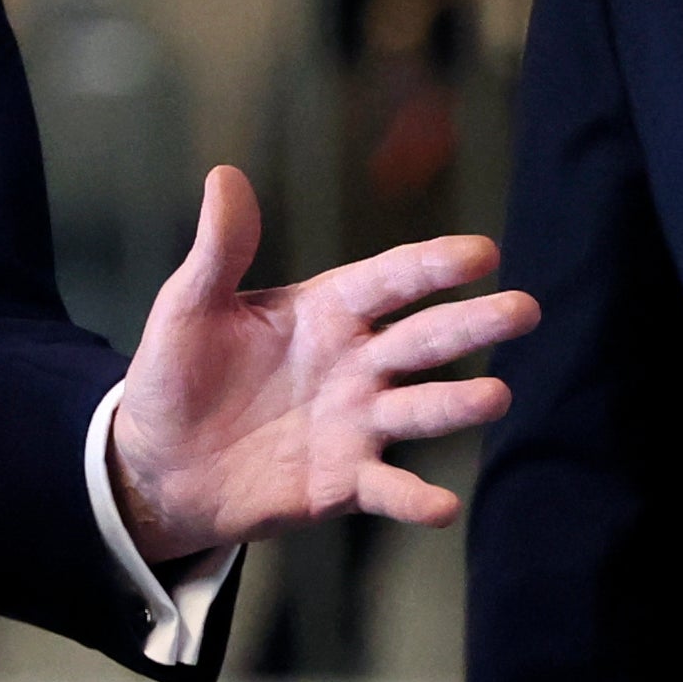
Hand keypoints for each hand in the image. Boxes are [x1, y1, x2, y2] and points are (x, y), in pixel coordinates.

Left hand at [103, 166, 535, 557]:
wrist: (159, 463)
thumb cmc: (178, 373)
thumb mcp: (190, 307)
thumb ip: (219, 250)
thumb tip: (224, 175)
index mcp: (327, 312)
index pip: (389, 281)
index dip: (432, 265)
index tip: (481, 252)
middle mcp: (356, 364)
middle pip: (423, 340)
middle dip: (473, 324)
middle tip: (523, 310)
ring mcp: (356, 424)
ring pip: (420, 409)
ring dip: (457, 404)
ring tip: (496, 396)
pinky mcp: (344, 482)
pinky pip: (388, 488)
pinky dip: (416, 498)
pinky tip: (442, 505)